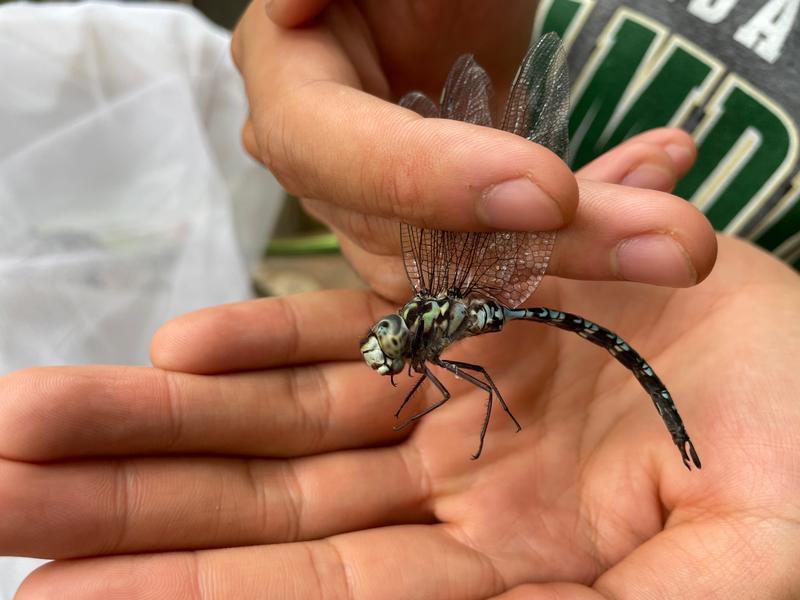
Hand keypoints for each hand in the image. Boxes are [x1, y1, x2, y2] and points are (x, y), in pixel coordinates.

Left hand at [3, 236, 798, 597]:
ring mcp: (465, 398)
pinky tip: (185, 346)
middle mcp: (461, 493)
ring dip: (164, 418)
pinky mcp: (480, 316)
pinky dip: (275, 338)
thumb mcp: (732, 579)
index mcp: (511, 577)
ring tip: (27, 422)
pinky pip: (360, 328)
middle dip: (129, 510)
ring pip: (286, 417)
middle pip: (267, 513)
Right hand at [232, 0, 714, 299]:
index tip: (549, 192)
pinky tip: (648, 197)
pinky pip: (504, 263)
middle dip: (544, 244)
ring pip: (465, 272)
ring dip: (580, 252)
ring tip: (676, 231)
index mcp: (291, 83)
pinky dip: (585, 237)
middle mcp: (320, 159)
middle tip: (673, 243)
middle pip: (411, 234)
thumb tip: (294, 8)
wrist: (447, 4)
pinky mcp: (434, 231)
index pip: (330, 150)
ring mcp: (376, 205)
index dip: (428, 181)